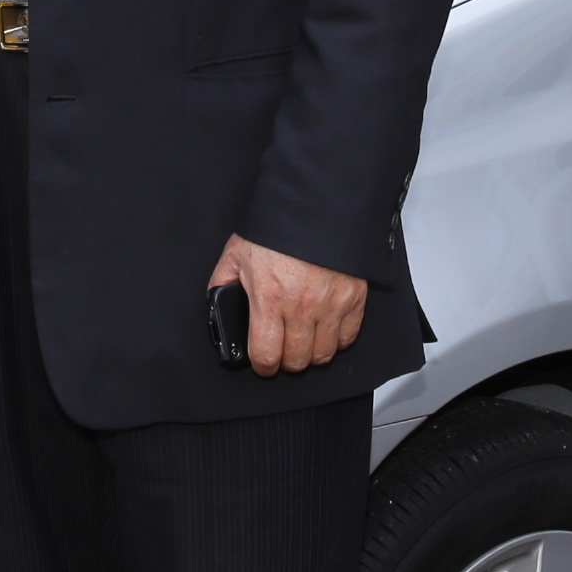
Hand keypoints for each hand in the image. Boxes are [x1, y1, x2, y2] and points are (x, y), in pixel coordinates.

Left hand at [211, 234, 365, 376]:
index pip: (266, 356)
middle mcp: (301, 307)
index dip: (262, 366)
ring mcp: (330, 304)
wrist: (315, 204)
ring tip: (304, 342)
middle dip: (285, 361)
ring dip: (311, 354)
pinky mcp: (353, 297)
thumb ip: (223, 281)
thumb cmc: (276, 227)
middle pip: (296, 361)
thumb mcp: (237, 252)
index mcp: (269, 298)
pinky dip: (337, 340)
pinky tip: (326, 330)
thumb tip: (218, 304)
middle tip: (282, 350)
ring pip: (323, 355)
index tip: (263, 364)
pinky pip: (348, 337)